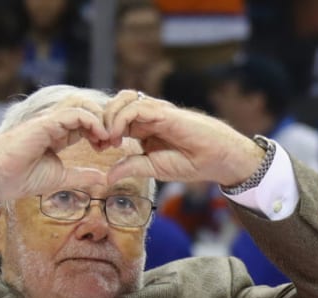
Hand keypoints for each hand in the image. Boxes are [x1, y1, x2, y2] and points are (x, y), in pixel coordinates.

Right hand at [0, 96, 109, 202]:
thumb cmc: (21, 178)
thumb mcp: (60, 178)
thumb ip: (81, 176)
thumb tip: (102, 178)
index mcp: (56, 134)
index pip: (85, 122)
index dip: (100, 131)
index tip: (109, 147)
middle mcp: (53, 124)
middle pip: (86, 110)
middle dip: (103, 122)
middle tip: (113, 141)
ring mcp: (48, 121)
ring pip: (81, 106)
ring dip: (99, 119)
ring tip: (107, 138)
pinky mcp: (44, 123)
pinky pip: (73, 113)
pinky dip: (90, 121)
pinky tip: (98, 136)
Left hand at [103, 90, 262, 186]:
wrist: (218, 159)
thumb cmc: (191, 163)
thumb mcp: (154, 169)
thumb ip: (131, 167)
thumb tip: (108, 178)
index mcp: (144, 128)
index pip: (116, 118)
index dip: (103, 130)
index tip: (98, 148)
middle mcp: (149, 116)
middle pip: (116, 103)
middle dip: (102, 120)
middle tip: (100, 142)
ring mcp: (157, 111)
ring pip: (124, 99)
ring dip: (110, 117)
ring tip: (109, 138)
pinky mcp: (164, 112)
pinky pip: (136, 107)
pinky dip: (121, 119)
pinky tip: (118, 137)